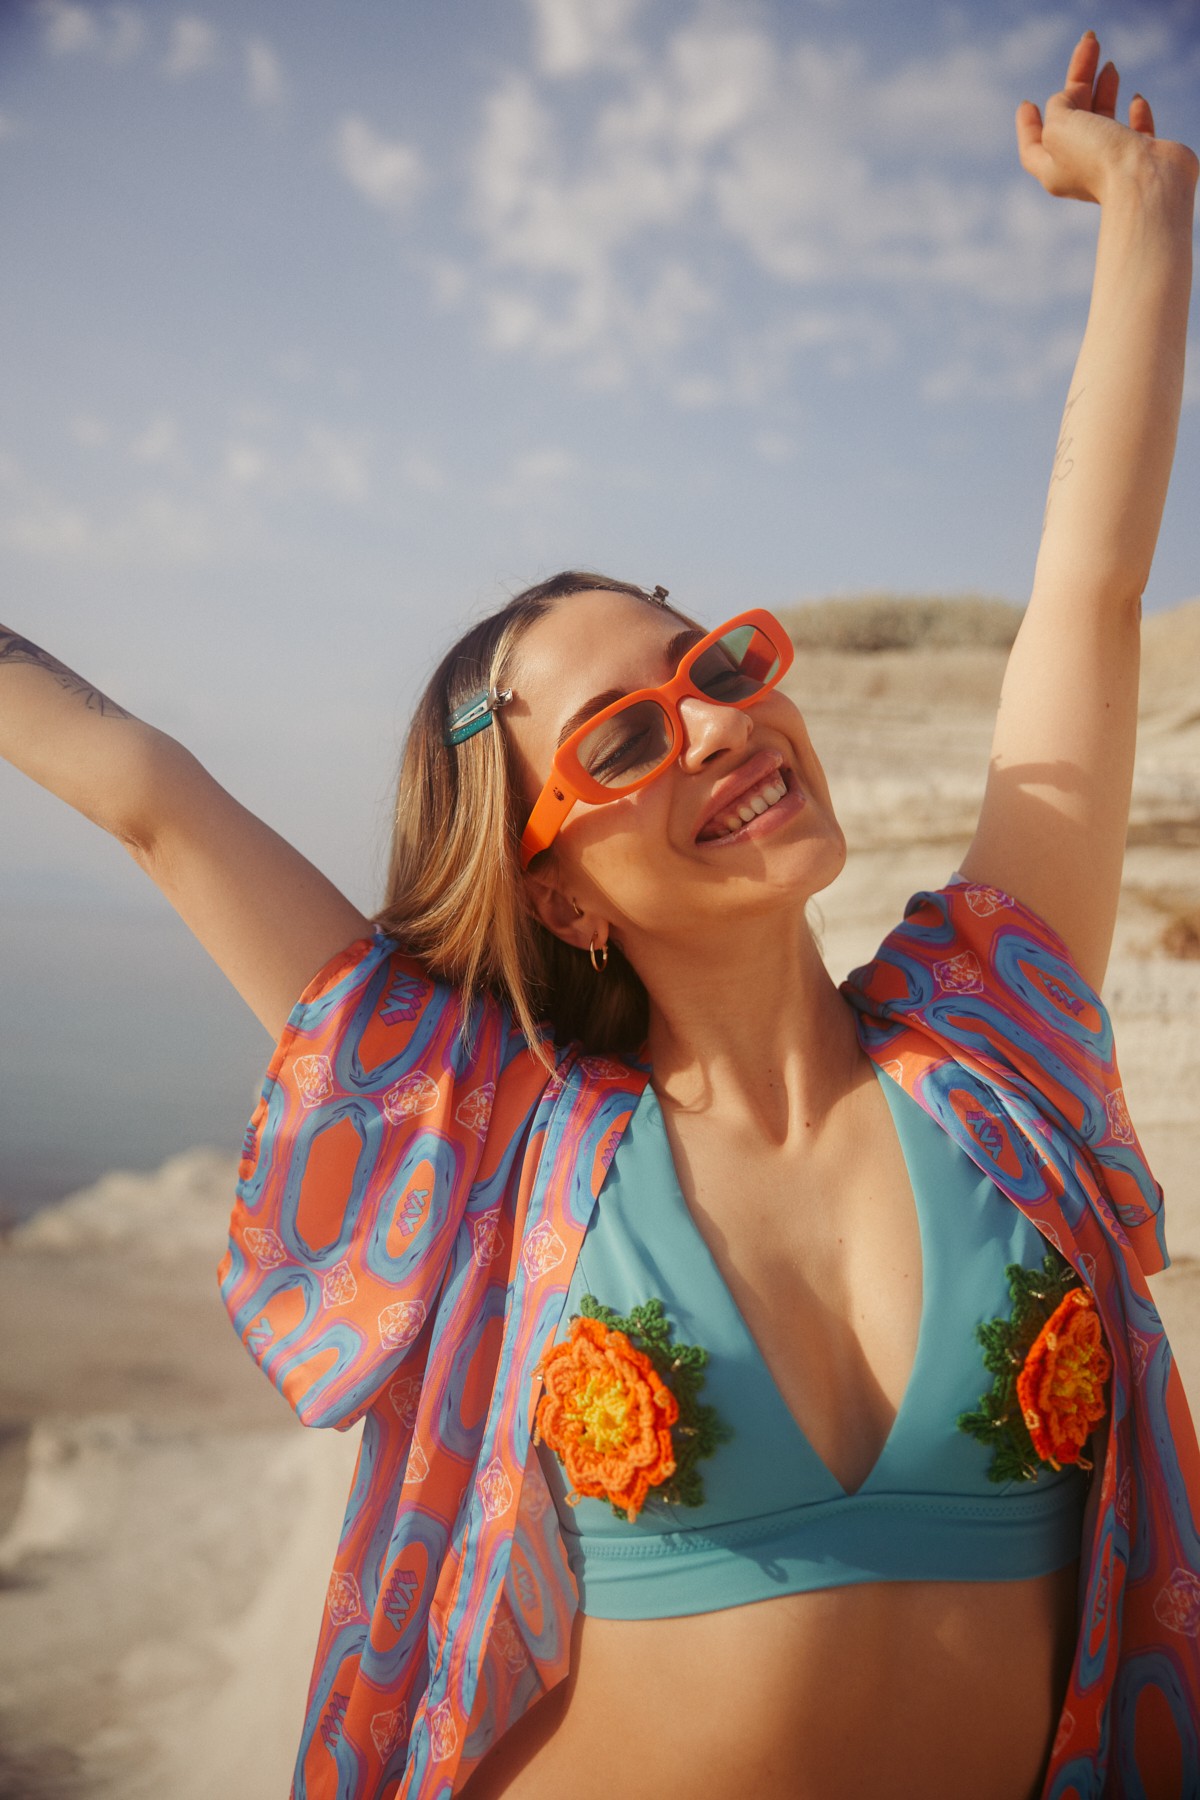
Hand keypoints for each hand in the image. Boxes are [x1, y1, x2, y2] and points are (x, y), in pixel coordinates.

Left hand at [1017, 30, 1197, 204]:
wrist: (1144, 180)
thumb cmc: (1096, 156)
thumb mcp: (1059, 125)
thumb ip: (1058, 106)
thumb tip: (1071, 99)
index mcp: (1052, 170)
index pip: (1032, 147)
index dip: (1027, 125)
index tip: (1026, 103)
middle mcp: (1080, 169)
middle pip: (1073, 120)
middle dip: (1079, 81)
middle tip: (1089, 45)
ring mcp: (1113, 164)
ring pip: (1104, 122)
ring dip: (1105, 92)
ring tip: (1110, 65)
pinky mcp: (1143, 158)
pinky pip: (1136, 134)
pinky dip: (1136, 115)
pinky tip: (1137, 99)